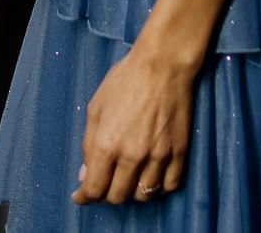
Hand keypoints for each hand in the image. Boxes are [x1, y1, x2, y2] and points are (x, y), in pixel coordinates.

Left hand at [72, 43, 194, 205]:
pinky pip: (170, 185)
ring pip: (143, 195)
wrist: (162, 65)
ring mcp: (158, 156)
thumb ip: (88, 145)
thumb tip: (85, 174)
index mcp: (107, 144)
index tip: (82, 196)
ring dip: (132, 192)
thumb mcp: (95, 108)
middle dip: (107, 194)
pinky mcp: (179, 152)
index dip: (85, 196)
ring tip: (127, 179)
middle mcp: (132, 155)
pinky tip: (151, 177)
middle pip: (118, 196)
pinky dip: (159, 187)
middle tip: (105, 184)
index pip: (95, 188)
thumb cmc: (125, 80)